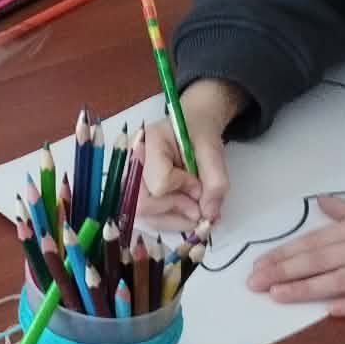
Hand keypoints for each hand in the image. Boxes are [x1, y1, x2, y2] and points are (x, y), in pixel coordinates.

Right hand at [138, 79, 245, 225]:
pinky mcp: (134, 190)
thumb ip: (215, 181)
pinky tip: (184, 211)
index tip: (199, 182)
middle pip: (144, 204)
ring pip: (144, 216)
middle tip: (199, 208)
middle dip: (176, 211)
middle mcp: (131, 162)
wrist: (191, 123)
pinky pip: (147, 216)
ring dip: (174, 219)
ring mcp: (129, 178)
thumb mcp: (213, 150)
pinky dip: (169, 219)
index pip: (160, 181)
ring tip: (195, 210)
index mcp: (149, 142)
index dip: (184, 189)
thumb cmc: (198, 131)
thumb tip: (208, 216)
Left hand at [246, 199, 344, 316]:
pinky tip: (330, 310)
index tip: (259, 263)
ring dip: (308, 287)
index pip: (315, 241)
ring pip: (342, 278)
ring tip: (277, 294)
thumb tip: (319, 203)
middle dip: (285, 270)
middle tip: (254, 282)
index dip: (285, 253)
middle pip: (321, 259)